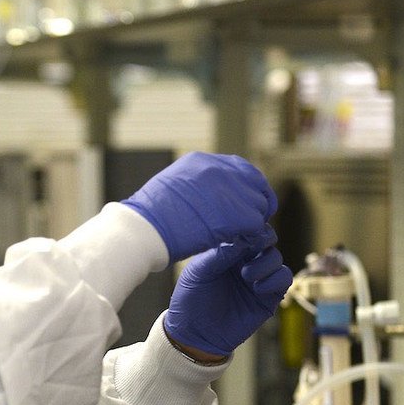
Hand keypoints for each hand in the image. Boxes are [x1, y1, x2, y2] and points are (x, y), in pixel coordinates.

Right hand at [121, 152, 277, 262]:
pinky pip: (257, 224)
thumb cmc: (148, 218)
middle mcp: (218, 170)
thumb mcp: (170, 186)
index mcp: (200, 161)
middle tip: (254, 219)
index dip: (247, 185)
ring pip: (259, 204)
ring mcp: (229, 190)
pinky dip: (252, 234)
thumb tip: (207, 195)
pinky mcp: (237, 215)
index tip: (247, 200)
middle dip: (256, 200)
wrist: (144, 230)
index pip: (239, 166)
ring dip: (253, 220)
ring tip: (241, 234)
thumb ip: (193, 184)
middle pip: (255, 181)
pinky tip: (240, 242)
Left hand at [164, 236, 292, 356]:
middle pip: (266, 239)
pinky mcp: (268, 296)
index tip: (248, 229)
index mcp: (227, 250)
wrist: (196, 333)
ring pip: (276, 258)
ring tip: (247, 276)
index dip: (251, 227)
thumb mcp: (199, 272)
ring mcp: (257, 278)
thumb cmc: (191, 299)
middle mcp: (244, 261)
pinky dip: (276, 279)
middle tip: (253, 248)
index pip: (246, 230)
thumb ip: (219, 254)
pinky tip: (257, 288)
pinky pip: (284, 279)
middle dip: (264, 240)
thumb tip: (242, 237)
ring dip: (266, 263)